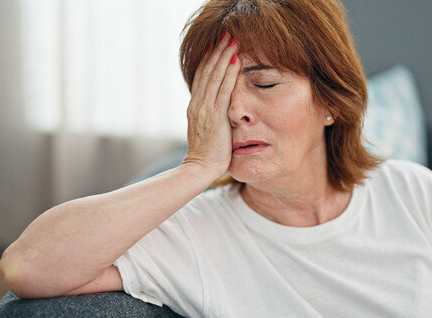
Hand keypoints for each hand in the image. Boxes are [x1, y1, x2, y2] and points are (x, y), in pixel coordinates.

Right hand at [183, 32, 240, 179]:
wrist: (199, 169)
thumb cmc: (207, 156)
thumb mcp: (206, 132)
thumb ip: (211, 119)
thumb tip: (219, 113)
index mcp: (195, 107)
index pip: (202, 77)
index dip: (209, 59)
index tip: (217, 45)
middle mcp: (198, 104)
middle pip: (207, 71)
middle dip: (217, 51)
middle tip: (226, 34)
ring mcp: (205, 109)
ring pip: (214, 76)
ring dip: (223, 56)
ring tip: (232, 40)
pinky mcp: (215, 116)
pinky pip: (223, 90)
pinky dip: (229, 73)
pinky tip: (236, 60)